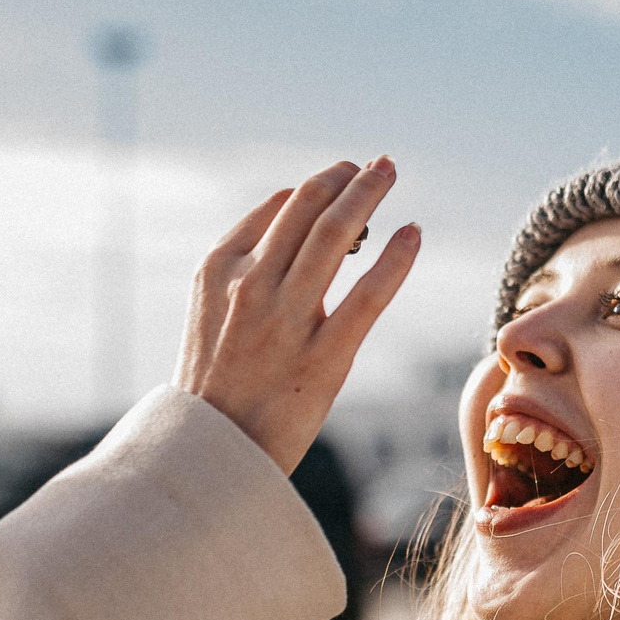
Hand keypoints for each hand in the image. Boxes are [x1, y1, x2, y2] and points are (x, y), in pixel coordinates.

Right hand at [177, 158, 419, 472]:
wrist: (211, 453)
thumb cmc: (215, 384)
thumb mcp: (207, 313)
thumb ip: (240, 265)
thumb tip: (287, 208)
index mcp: (218, 270)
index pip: (277, 208)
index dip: (316, 188)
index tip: (340, 183)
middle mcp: (251, 286)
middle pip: (309, 207)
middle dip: (347, 176)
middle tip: (375, 166)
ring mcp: (287, 320)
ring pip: (337, 235)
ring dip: (369, 194)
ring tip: (390, 174)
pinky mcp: (324, 358)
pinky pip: (369, 295)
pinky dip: (395, 258)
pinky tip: (412, 233)